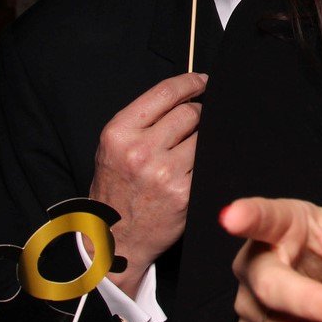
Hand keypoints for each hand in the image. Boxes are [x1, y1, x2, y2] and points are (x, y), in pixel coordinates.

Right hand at [88, 72, 206, 295]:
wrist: (114, 241)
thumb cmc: (116, 191)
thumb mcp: (113, 149)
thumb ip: (143, 122)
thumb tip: (185, 96)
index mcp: (119, 134)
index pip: (165, 93)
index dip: (190, 83)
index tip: (202, 81)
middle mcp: (140, 151)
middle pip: (190, 113)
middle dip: (199, 113)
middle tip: (199, 121)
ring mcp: (165, 173)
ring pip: (203, 137)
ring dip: (204, 138)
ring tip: (192, 149)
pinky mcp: (186, 193)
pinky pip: (208, 163)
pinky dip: (208, 161)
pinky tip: (198, 166)